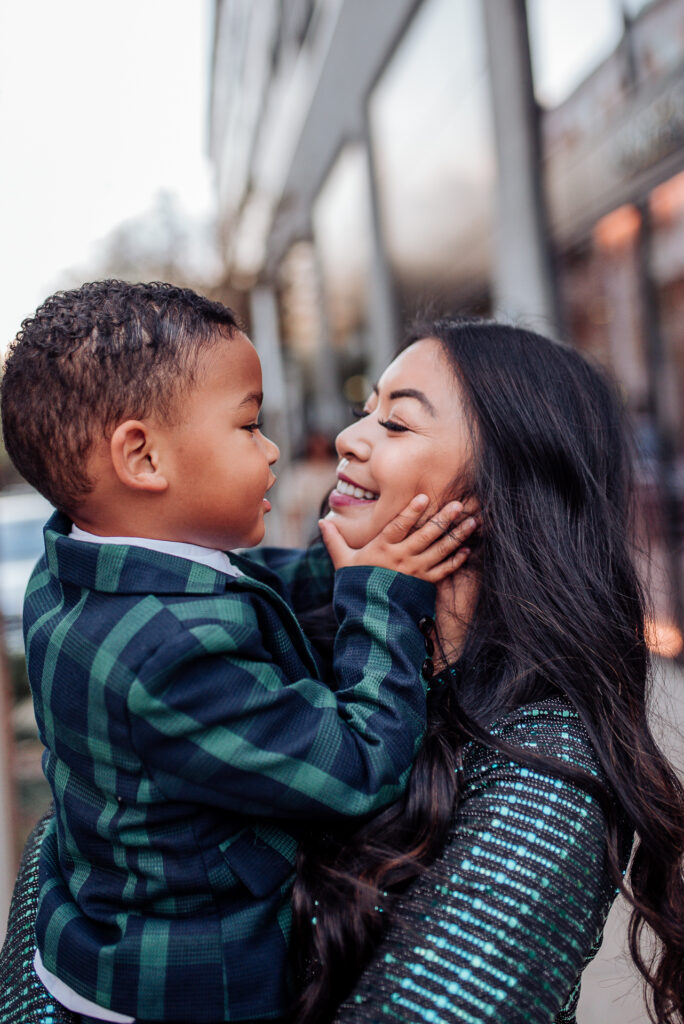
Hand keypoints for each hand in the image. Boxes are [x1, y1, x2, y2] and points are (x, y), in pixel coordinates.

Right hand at [318, 495, 476, 582]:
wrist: (367, 617)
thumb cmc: (355, 586)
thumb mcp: (342, 562)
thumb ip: (335, 540)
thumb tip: (322, 521)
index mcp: (381, 549)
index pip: (398, 526)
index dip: (411, 511)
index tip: (424, 497)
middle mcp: (401, 558)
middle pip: (425, 535)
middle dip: (443, 518)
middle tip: (459, 504)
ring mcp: (414, 572)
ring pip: (439, 550)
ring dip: (457, 536)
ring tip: (472, 522)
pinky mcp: (424, 584)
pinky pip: (443, 571)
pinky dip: (456, 560)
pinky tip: (466, 550)